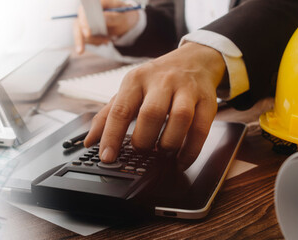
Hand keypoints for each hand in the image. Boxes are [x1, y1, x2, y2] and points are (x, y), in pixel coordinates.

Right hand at [74, 0, 139, 53]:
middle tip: (81, 50)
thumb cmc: (125, 16)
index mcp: (98, 3)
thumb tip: (102, 18)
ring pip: (80, 33)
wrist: (126, 22)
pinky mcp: (87, 29)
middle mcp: (88, 10)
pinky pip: (85, 39)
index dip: (84, 20)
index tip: (88, 33)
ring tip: (107, 41)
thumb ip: (113, 17)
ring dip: (93, 41)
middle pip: (78, 23)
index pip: (85, 9)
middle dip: (80, 37)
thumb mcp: (124, 17)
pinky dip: (95, 43)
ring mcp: (86, 20)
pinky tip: (105, 41)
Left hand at [83, 42, 225, 169]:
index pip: (120, 110)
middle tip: (140, 151)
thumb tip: (90, 141)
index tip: (107, 156)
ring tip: (161, 153)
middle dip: (143, 140)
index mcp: (136, 79)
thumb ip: (108, 115)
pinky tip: (181, 159)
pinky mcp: (207, 100)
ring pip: (180, 118)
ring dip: (168, 143)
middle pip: (151, 114)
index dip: (112, 136)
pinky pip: (201, 129)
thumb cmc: (157, 79)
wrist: (196, 59)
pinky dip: (191, 150)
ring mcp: (186, 90)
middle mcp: (161, 82)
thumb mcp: (130, 89)